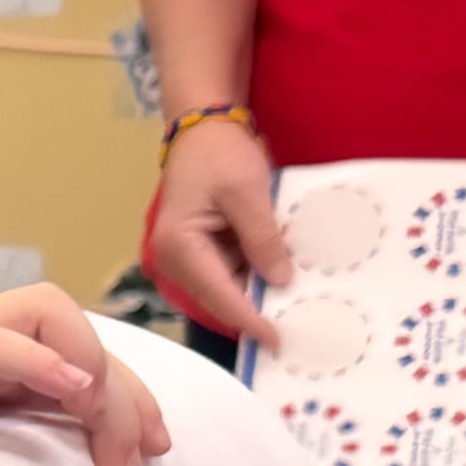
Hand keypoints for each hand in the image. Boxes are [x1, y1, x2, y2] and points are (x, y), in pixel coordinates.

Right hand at [0, 282, 169, 465]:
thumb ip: (38, 448)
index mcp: (3, 363)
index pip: (87, 352)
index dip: (134, 394)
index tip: (157, 447)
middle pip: (78, 328)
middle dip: (123, 392)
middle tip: (135, 461)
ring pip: (45, 314)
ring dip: (90, 372)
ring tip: (101, 433)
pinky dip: (40, 361)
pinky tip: (73, 393)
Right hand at [146, 115, 290, 343]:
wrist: (203, 126)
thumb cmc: (220, 154)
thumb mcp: (248, 192)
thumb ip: (263, 239)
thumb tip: (280, 281)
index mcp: (179, 246)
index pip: (219, 294)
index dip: (250, 319)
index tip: (278, 340)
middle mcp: (174, 260)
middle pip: (217, 300)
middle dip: (253, 315)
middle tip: (292, 333)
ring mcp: (184, 257)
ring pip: (224, 291)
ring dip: (255, 298)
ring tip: (291, 310)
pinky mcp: (198, 251)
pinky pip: (227, 274)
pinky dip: (252, 279)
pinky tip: (278, 281)